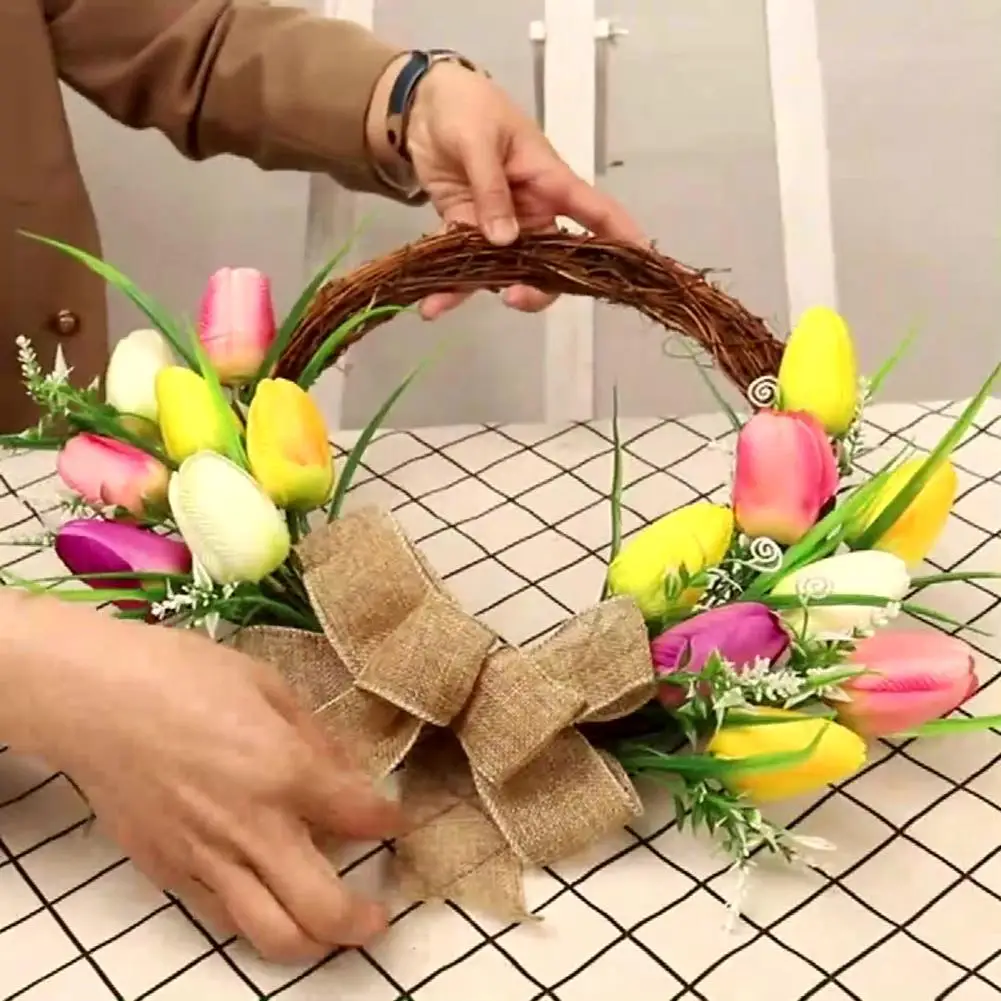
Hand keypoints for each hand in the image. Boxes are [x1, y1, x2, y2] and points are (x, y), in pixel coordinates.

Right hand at [6, 599, 399, 962]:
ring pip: (271, 935)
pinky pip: (222, 918)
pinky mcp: (168, 872)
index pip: (360, 816)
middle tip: (376, 918)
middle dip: (361, 923)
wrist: (94, 700)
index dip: (387, 820)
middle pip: (322, 910)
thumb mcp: (267, 685)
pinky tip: (269, 903)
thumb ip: (314, 736)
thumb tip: (347, 773)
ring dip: (313, 944)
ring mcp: (207, 858)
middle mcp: (253, 827)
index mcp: (285, 771)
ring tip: (330, 931)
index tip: (393, 819)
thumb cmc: (183, 675)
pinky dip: (256, 921)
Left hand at [403, 62, 644, 317]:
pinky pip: (465, 267)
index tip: (640, 266)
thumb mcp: (478, 140)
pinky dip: (448, 286)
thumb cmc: (465, 109)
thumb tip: (504, 240)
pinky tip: (430, 304)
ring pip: (510, 272)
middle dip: (541, 288)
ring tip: (442, 304)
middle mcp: (532, 211)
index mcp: (549, 181)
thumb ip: (491, 188)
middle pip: (555, 262)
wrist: (424, 108)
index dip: (622, 238)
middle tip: (516, 298)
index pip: (595, 212)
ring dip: (484, 292)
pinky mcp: (467, 233)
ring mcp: (501, 227)